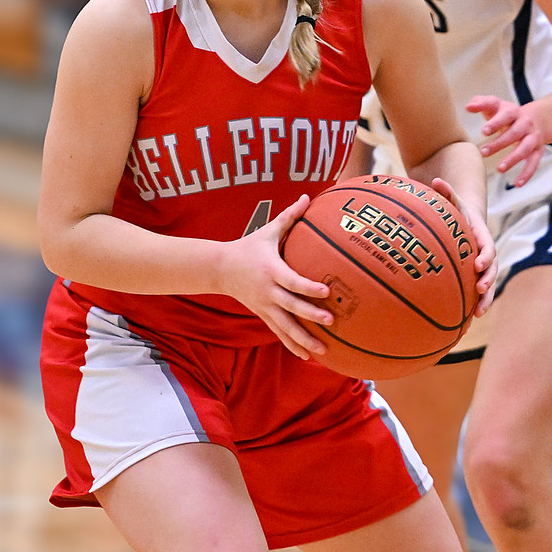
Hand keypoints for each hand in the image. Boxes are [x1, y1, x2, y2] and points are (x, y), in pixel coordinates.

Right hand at [216, 194, 331, 357]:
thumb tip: (307, 196)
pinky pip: (279, 332)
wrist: (220, 268)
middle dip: (310, 315)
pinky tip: (308, 355)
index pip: (292, 281)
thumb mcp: (268, 231)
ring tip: (324, 350)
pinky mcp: (263, 315)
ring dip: (304, 339)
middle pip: (291, 306)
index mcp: (272, 270)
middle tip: (331, 321)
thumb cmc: (249, 246)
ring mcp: (265, 306)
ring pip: (286, 326)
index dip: (308, 287)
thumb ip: (289, 216)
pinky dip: (292, 344)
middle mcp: (268, 291)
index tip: (326, 291)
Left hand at [429, 176, 498, 314]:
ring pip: (487, 283)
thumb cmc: (456, 210)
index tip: (478, 264)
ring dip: (485, 298)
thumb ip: (447, 192)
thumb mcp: (453, 200)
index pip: (487, 246)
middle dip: (488, 280)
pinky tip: (466, 320)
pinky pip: (476, 291)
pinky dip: (474, 303)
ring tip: (478, 314)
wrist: (465, 219)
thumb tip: (436, 180)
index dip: (485, 256)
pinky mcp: (474, 274)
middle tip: (481, 289)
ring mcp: (481, 265)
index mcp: (482, 236)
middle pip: (491, 268)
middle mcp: (485, 252)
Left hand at [468, 95, 551, 186]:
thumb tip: (468, 107)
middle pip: (513, 133)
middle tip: (483, 152)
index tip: (484, 131)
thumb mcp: (496, 106)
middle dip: (499, 143)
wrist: (539, 119)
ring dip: (513, 159)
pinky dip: (527, 174)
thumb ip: (481, 103)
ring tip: (499, 169)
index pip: (505, 115)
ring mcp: (532, 138)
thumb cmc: (508, 114)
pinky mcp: (538, 151)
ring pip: (525, 148)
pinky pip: (534, 163)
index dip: (495, 123)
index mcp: (513, 112)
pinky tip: (517, 184)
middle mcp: (525, 124)